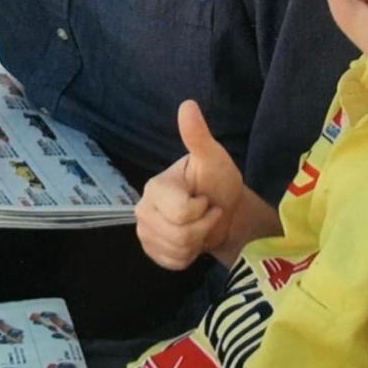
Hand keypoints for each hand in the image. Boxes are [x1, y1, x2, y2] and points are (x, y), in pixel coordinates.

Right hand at [135, 99, 245, 270]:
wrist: (224, 213)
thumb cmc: (218, 182)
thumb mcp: (213, 158)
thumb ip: (198, 136)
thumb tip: (187, 104)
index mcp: (156, 186)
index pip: (179, 213)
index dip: (201, 210)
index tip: (206, 199)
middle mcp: (143, 208)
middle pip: (177, 234)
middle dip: (202, 227)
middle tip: (207, 214)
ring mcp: (145, 232)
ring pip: (175, 250)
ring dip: (196, 242)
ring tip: (201, 226)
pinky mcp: (151, 250)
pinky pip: (171, 263)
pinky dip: (187, 256)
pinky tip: (192, 241)